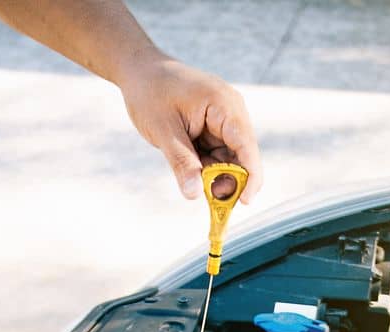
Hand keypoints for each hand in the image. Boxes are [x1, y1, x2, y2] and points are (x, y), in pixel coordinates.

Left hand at [117, 56, 261, 203]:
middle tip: (210, 203)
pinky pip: (217, 154)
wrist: (139, 70)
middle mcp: (230, 111)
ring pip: (229, 158)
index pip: (246, 146)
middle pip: (242, 155)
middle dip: (229, 181)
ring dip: (215, 176)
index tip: (243, 202)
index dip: (250, 176)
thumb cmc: (150, 92)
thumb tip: (194, 195)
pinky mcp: (214, 126)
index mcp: (224, 105)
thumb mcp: (163, 130)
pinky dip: (207, 168)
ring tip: (193, 182)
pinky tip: (192, 172)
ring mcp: (223, 119)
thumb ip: (181, 162)